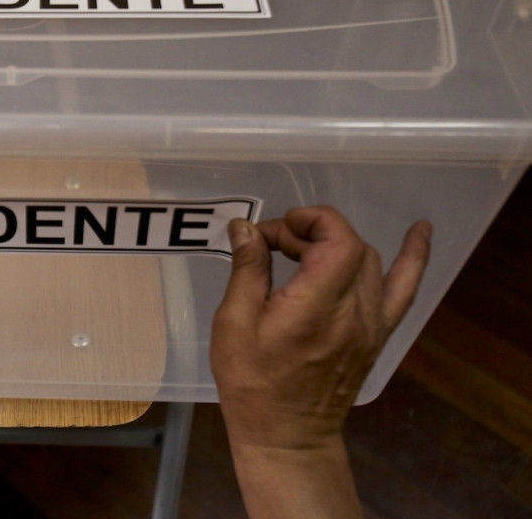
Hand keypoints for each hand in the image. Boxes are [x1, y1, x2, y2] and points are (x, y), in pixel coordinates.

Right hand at [211, 206, 430, 518]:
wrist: (286, 434)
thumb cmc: (252, 382)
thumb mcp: (234, 323)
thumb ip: (248, 269)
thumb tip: (246, 227)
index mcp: (317, 307)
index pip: (337, 239)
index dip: (307, 221)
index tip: (273, 232)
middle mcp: (355, 312)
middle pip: (350, 246)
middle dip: (310, 233)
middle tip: (272, 246)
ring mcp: (373, 324)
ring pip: (369, 261)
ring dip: (336, 245)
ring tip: (300, 253)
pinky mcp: (378, 334)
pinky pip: (404, 289)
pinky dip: (413, 257)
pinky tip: (421, 231)